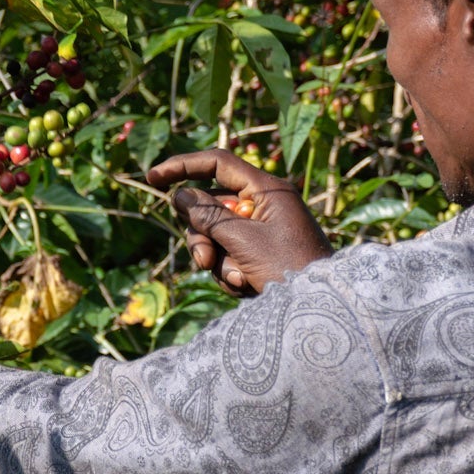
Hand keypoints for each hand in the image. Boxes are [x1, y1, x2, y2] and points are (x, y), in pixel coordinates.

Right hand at [147, 148, 331, 295]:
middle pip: (211, 206)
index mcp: (267, 190)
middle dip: (202, 236)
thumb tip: (180, 195)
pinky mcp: (259, 252)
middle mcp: (264, 205)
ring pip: (215, 234)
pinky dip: (229, 271)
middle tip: (203, 261)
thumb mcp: (243, 241)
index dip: (183, 166)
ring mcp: (262, 230)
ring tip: (236, 280)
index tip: (153, 178)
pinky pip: (227, 254)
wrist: (321, 309)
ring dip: (217, 260)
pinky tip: (246, 287)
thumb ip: (208, 216)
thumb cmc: (289, 269)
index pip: (218, 164)